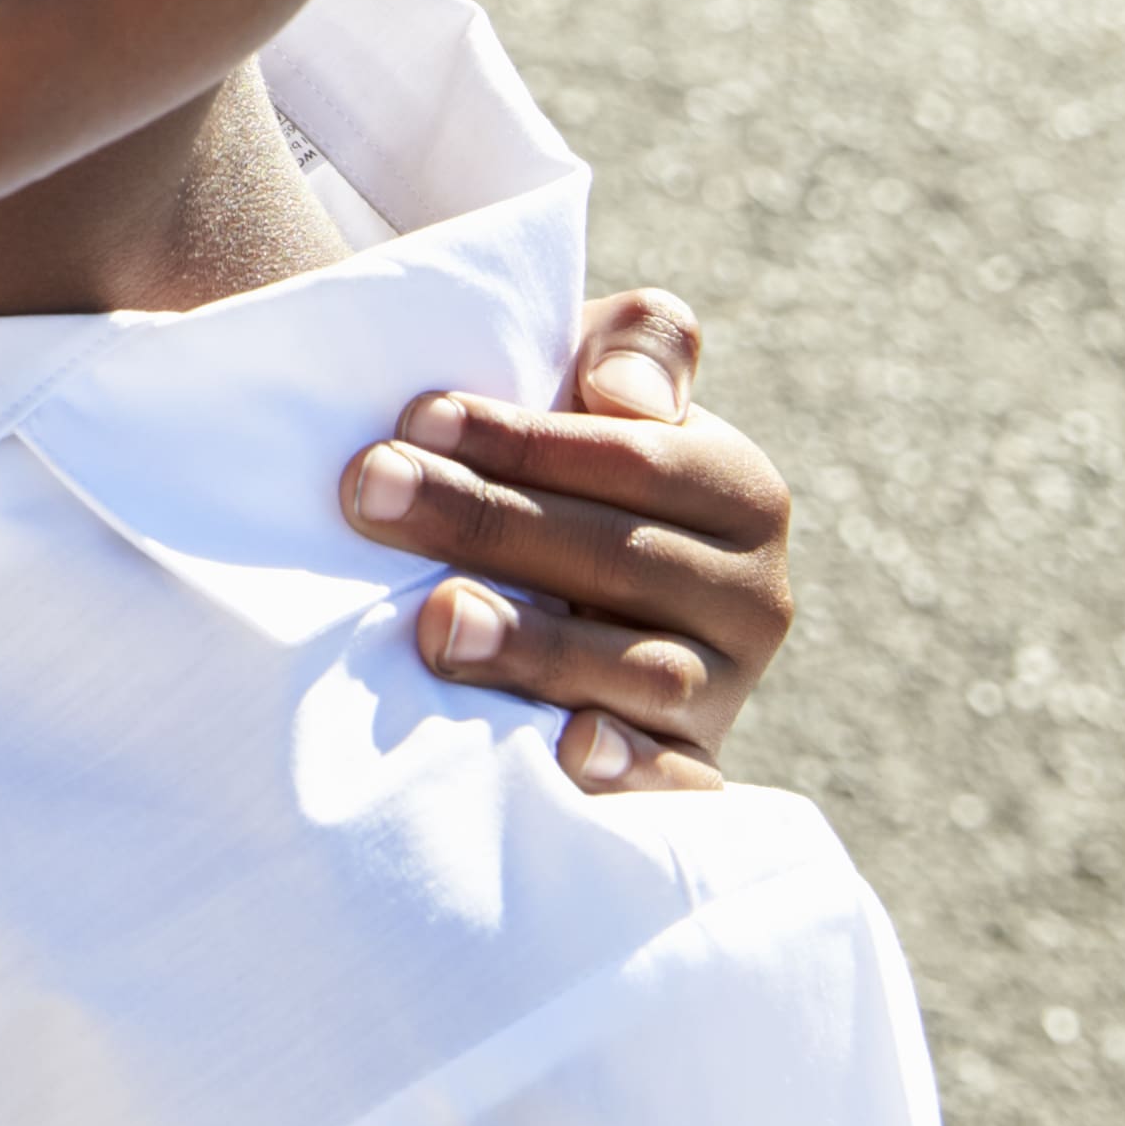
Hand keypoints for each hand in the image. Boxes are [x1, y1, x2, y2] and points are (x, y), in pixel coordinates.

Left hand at [340, 288, 792, 795]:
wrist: (566, 580)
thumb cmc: (566, 460)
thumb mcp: (603, 377)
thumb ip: (638, 344)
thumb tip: (627, 396)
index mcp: (737, 488)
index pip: (632, 457)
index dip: (524, 438)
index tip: (415, 420)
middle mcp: (752, 593)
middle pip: (616, 558)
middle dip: (487, 523)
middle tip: (372, 492)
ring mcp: (722, 688)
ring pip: (638, 671)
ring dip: (536, 649)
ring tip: (437, 623)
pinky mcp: (689, 766)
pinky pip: (676, 781)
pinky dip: (629, 771)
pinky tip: (566, 756)